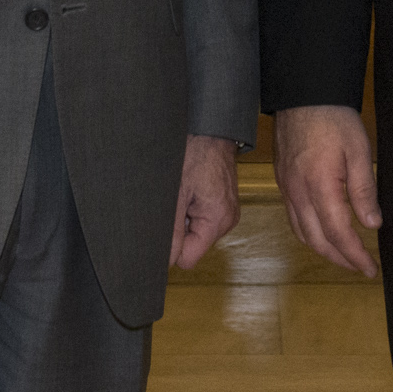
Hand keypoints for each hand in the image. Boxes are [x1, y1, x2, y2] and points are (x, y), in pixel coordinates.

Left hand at [172, 135, 241, 268]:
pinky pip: (203, 220)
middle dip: (180, 228)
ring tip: (185, 193)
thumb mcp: (176, 195)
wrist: (211, 131)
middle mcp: (227, 221)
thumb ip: (172, 231)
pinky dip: (193, 209)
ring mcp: (228, 213)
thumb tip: (165, 260)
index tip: (166, 224)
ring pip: (196, 233)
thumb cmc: (194, 154)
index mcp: (217, 221)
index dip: (173, 246)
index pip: (188, 259)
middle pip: (192, 246)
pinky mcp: (224, 206)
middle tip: (177, 203)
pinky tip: (191, 191)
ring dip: (186, 218)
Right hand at [273, 104, 380, 275]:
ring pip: (302, 233)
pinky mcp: (283, 181)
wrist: (303, 94)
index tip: (369, 268)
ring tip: (344, 255)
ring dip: (323, 250)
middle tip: (360, 266)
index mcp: (319, 187)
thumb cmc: (333, 118)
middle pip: (317, 240)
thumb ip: (364, 190)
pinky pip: (293, 218)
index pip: (339, 234)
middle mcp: (298, 193)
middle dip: (340, 259)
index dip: (355, 255)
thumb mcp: (358, 150)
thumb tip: (372, 224)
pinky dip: (308, 234)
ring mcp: (287, 188)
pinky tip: (322, 232)